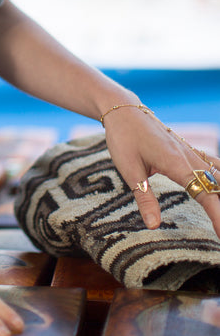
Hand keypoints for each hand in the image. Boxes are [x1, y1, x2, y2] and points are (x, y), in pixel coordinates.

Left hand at [103, 103, 219, 238]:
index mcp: (176, 163)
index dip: (217, 216)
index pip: (204, 193)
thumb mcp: (128, 169)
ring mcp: (191, 152)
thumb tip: (153, 226)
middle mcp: (189, 157)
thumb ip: (144, 198)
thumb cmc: (124, 138)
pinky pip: (214, 165)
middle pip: (219, 185)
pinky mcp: (189, 150)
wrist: (124, 110)